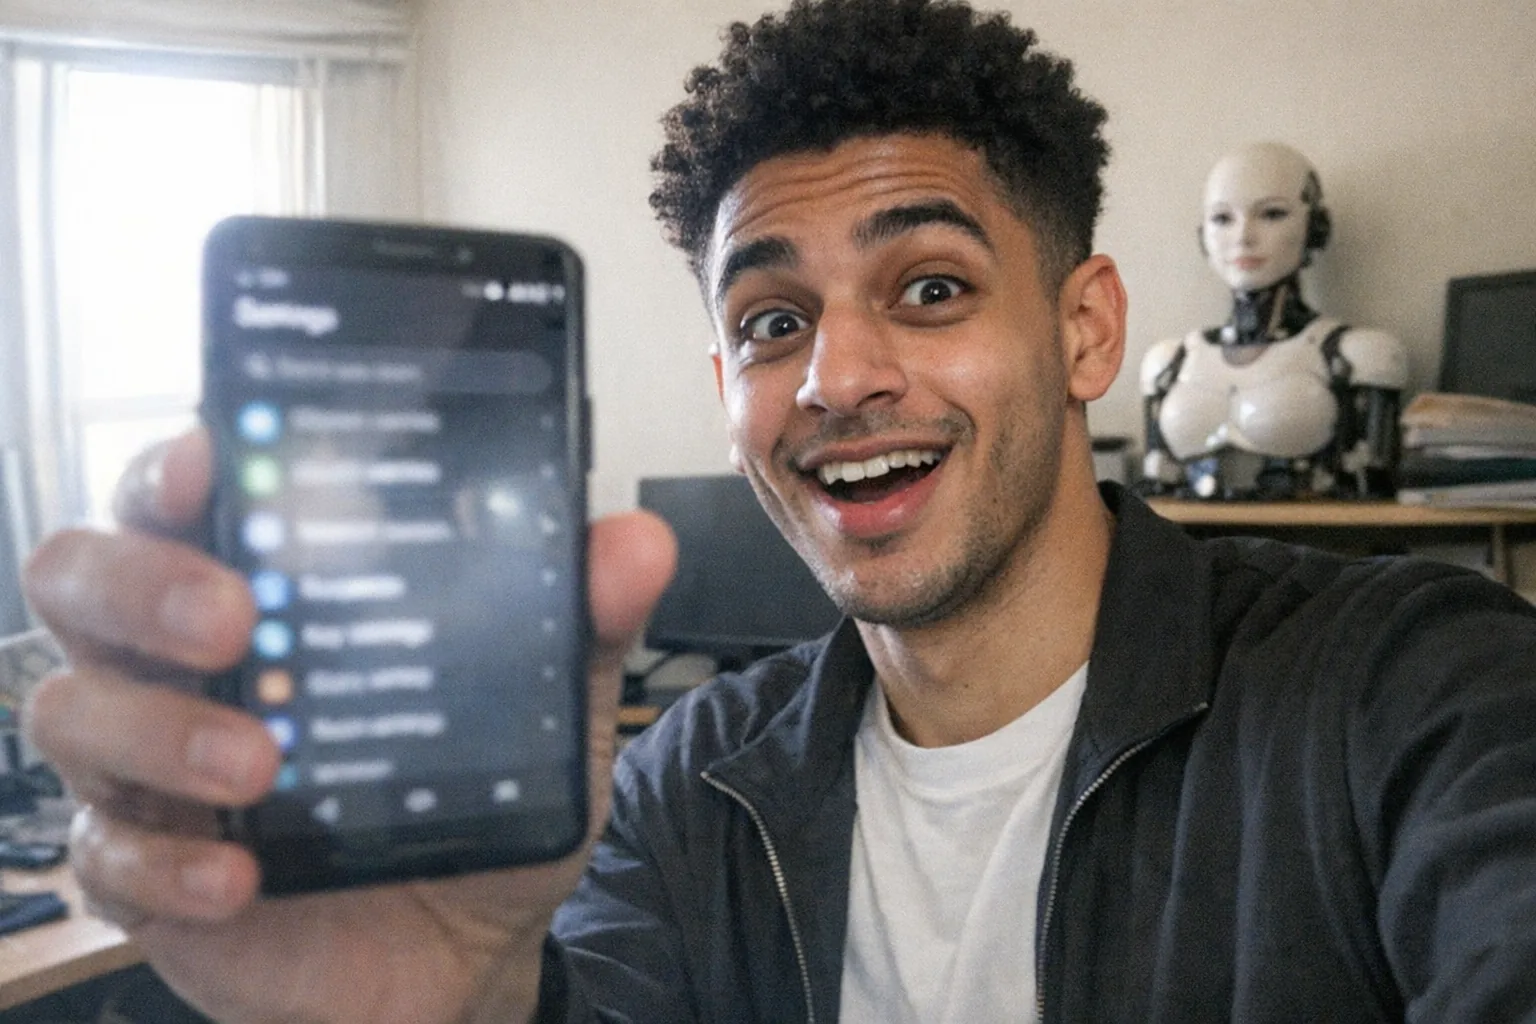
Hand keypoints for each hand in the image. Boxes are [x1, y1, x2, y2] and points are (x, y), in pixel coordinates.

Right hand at [22, 429, 676, 1023]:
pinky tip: (239, 876)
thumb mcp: (545, 710)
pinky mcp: (149, 870)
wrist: (467, 947)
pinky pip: (107, 853)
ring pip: (74, 710)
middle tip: (234, 614)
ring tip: (260, 762)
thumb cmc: (472, 797)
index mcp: (271, 587)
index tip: (215, 455)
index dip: (176, 465)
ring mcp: (155, 763)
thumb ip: (580, 622)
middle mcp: (191, 659)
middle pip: (85, 578)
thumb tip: (634, 544)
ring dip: (160, 727)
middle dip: (141, 579)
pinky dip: (167, 865)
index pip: (184, 495)